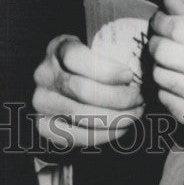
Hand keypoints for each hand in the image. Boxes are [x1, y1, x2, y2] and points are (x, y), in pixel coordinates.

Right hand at [32, 34, 144, 150]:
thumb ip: (108, 52)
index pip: (76, 57)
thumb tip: (142, 69)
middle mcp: (43, 75)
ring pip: (82, 116)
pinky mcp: (44, 127)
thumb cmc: (82, 65)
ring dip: (117, 118)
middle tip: (140, 99)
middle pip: (83, 90)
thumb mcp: (90, 48)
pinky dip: (105, 135)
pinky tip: (121, 128)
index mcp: (56, 49)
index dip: (106, 69)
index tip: (129, 76)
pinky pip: (78, 136)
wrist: (55, 87)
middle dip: (119, 97)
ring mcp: (41, 102)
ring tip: (136, 114)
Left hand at [148, 0, 183, 134]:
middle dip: (157, 42)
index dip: (162, 21)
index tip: (160, 20)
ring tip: (172, 62)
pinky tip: (178, 82)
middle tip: (160, 40)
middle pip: (166, 52)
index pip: (178, 28)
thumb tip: (169, 1)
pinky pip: (167, 101)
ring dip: (160, 66)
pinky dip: (166, 90)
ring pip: (162, 76)